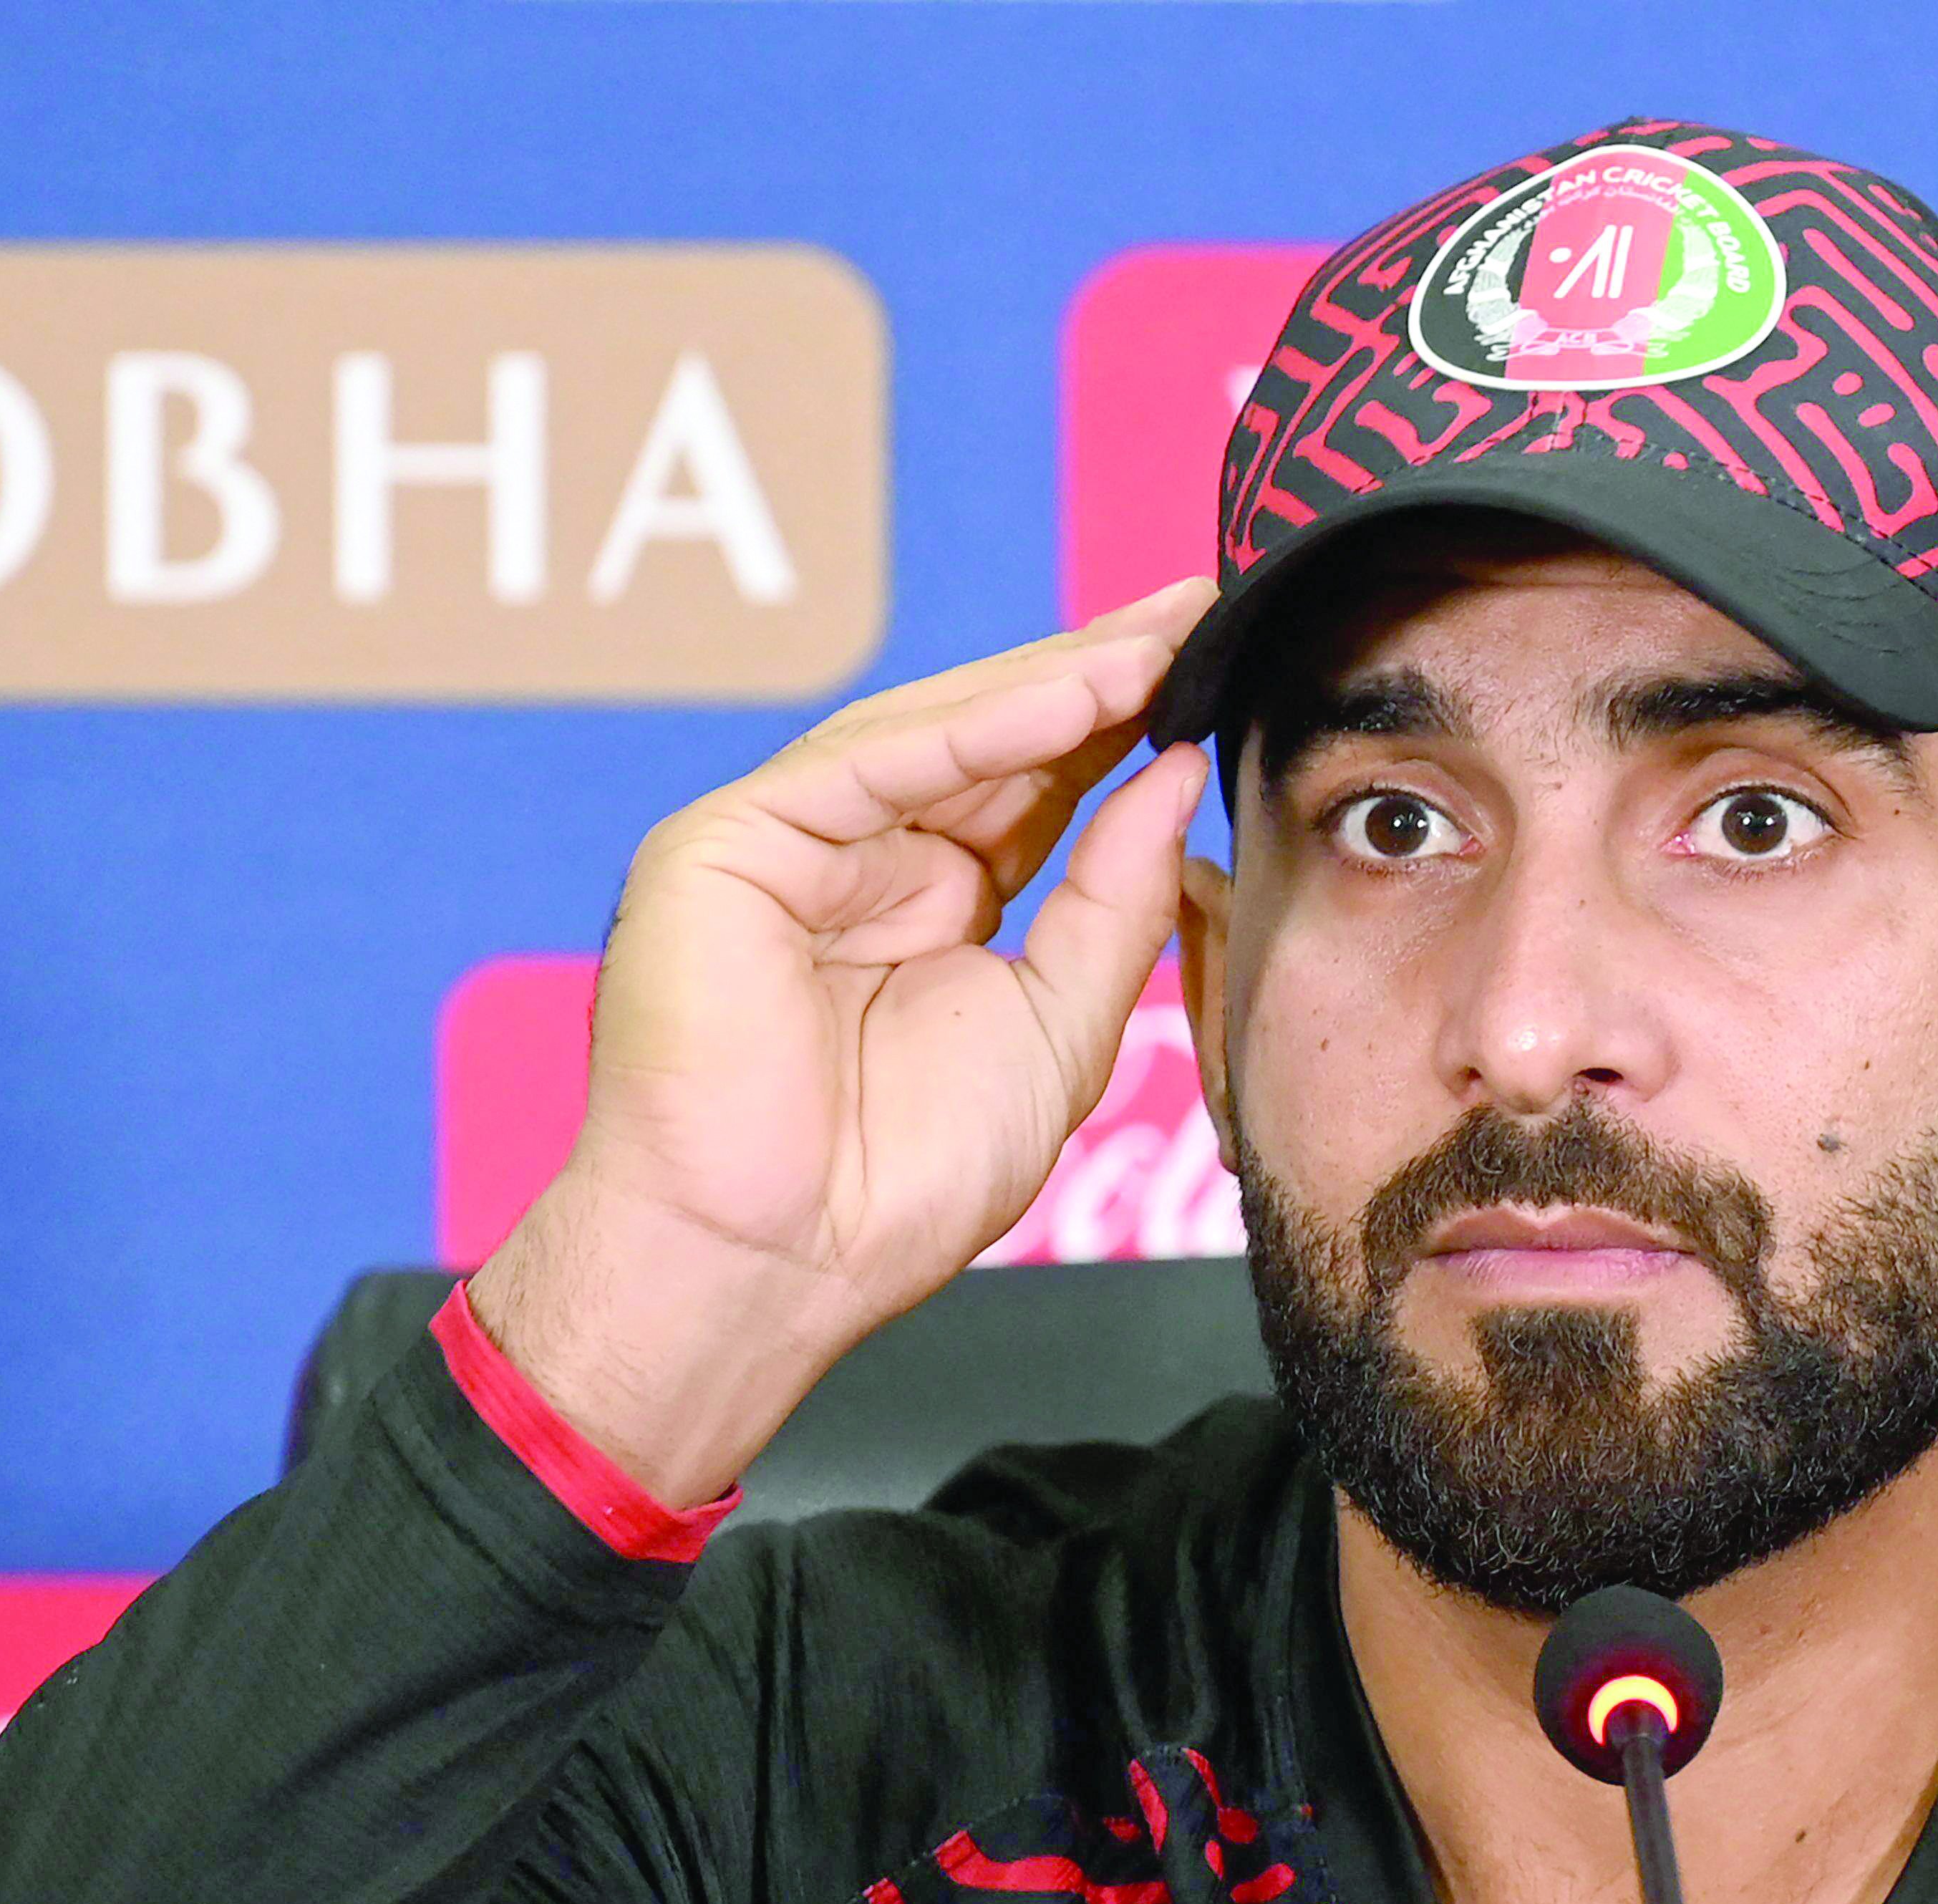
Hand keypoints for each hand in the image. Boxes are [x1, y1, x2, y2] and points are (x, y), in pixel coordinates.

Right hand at [470, 579, 1217, 1503]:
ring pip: (933, 736)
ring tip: (1155, 639)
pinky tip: (1071, 695)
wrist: (782, 1262)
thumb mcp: (1058, 1027)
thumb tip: (1172, 778)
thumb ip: (1113, 903)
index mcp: (930, 906)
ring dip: (1050, 683)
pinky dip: (973, 729)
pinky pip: (867, 765)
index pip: (1037, 788)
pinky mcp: (728, 847)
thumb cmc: (900, 1182)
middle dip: (1095, 673)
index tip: (1209, 666)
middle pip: (991, 742)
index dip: (1119, 726)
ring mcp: (788, 848)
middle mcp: (858, 861)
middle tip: (1197, 607)